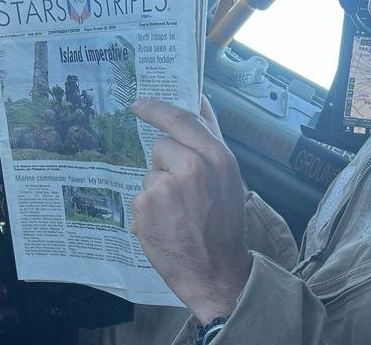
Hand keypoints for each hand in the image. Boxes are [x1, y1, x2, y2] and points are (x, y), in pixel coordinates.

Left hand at [131, 96, 250, 323]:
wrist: (214, 271)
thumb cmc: (224, 223)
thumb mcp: (229, 177)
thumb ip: (212, 138)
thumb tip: (199, 100)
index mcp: (217, 158)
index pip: (182, 119)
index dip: (158, 108)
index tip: (141, 103)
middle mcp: (191, 168)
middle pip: (161, 145)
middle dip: (166, 162)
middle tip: (182, 191)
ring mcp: (165, 188)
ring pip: (149, 173)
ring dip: (158, 189)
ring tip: (178, 213)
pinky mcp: (145, 207)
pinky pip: (141, 196)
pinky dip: (149, 209)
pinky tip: (166, 224)